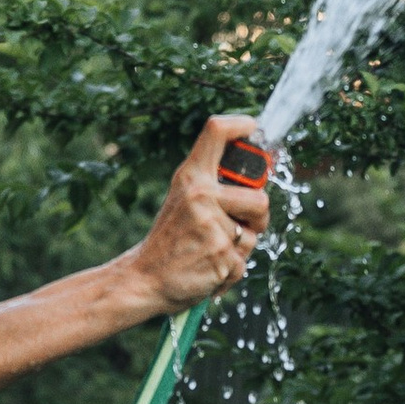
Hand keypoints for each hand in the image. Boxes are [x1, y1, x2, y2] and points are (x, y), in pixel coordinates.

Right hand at [124, 112, 271, 316]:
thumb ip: (213, 186)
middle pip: (260, 198)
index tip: (254, 128)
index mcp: (190, 177)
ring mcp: (211, 225)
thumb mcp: (182, 201)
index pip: (217, 131)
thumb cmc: (170, 241)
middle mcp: (200, 195)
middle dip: (258, 218)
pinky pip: (243, 262)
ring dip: (241, 248)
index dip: (242, 124)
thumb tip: (259, 174)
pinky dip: (230, 271)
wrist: (144, 279)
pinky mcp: (220, 256)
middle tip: (241, 226)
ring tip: (211, 251)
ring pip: (253, 235)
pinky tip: (207, 270)